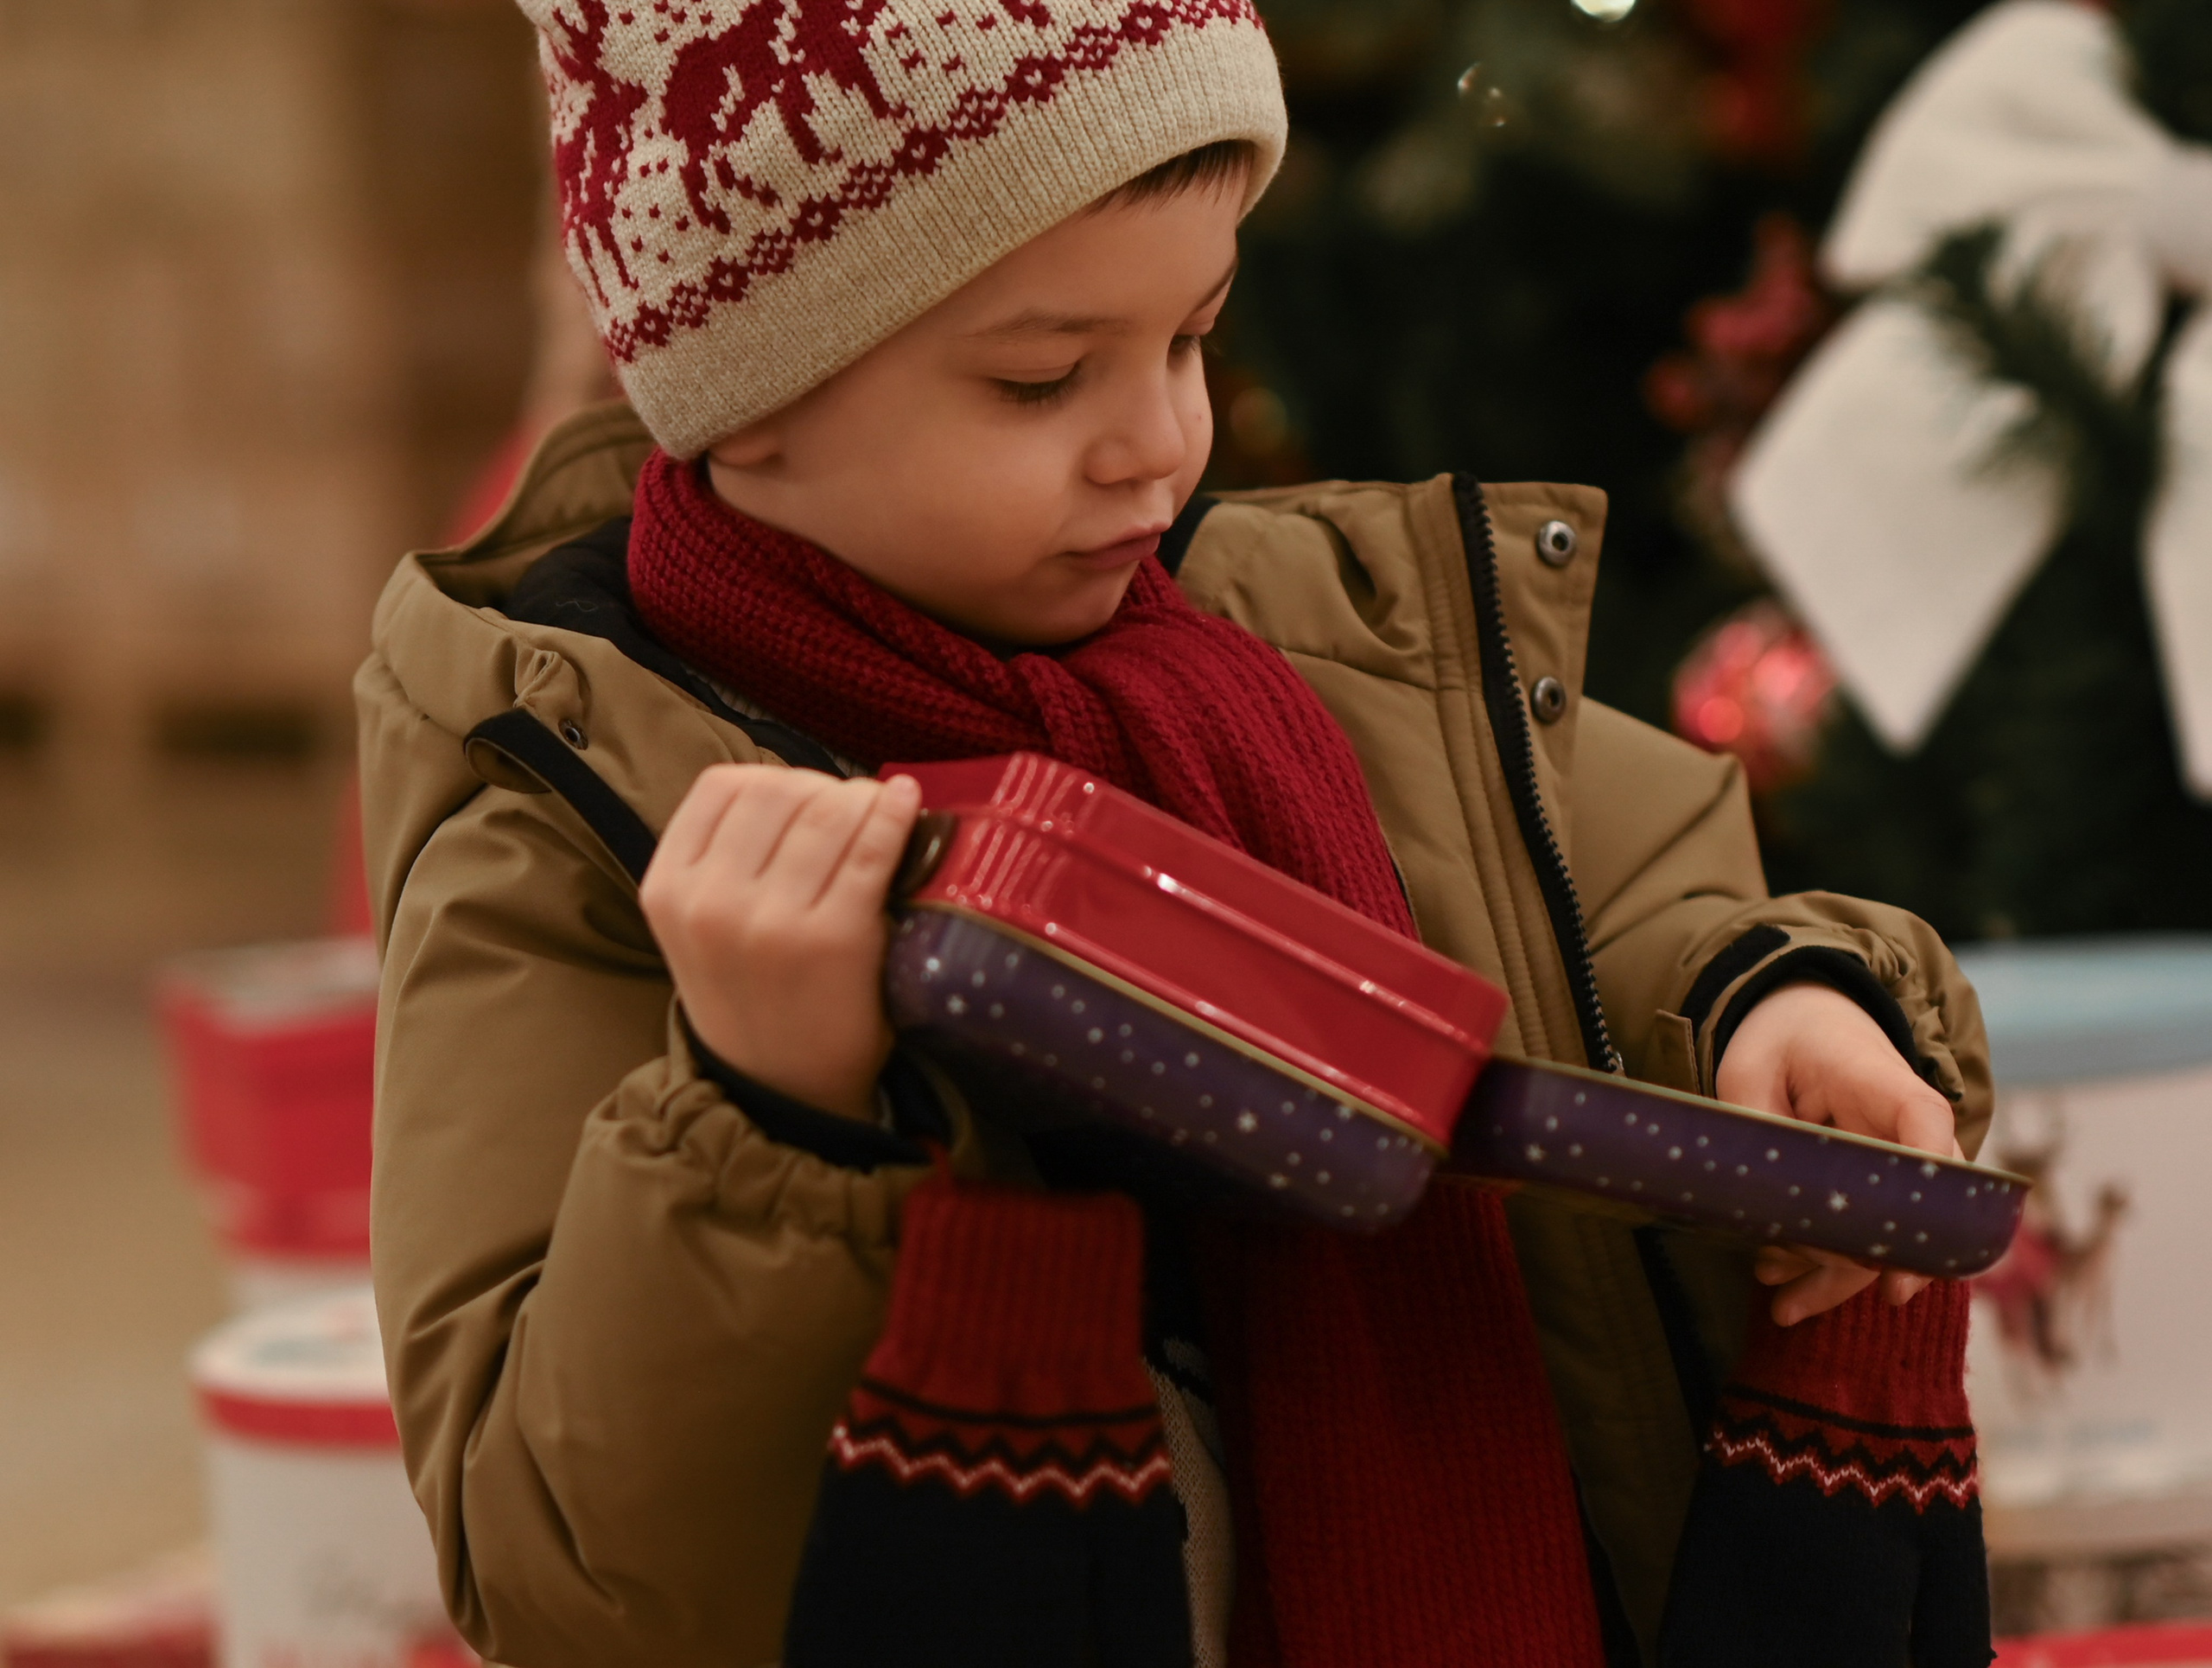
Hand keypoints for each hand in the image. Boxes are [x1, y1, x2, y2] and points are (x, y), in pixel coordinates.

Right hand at [640, 767, 920, 1122]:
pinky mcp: (836, 938)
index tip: (804, 796)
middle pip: (779, 791)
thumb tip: (797, 783)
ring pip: (828, 812)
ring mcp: (772, 921)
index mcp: (669, 888)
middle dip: (823, 787)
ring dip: (862, 798)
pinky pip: (872, 849)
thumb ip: (721, 858)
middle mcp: (711, 902)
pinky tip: (905, 802)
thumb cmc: (750, 995)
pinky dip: (894, 815)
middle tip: (849, 806)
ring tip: (878, 807)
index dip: (774, 779)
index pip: (723, 787)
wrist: (782, 1089)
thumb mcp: (699, 926)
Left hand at [1714, 981, 1961, 1326]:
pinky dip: (1826, 1254)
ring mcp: (1897, 1156)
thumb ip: (1761, 1133)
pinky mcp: (1877, 1179)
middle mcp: (1906, 1126)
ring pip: (1886, 1230)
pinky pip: (1864, 1225)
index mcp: (1881, 1080)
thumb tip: (1776, 1219)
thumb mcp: (1748, 1070)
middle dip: (1861, 1265)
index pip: (1924, 1128)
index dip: (1921, 1195)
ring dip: (1836, 1274)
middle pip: (1911, 1205)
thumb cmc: (1780, 1037)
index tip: (1896, 1265)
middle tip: (1798, 1304)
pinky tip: (1780, 1274)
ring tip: (1779, 1307)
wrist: (1805, 1014)